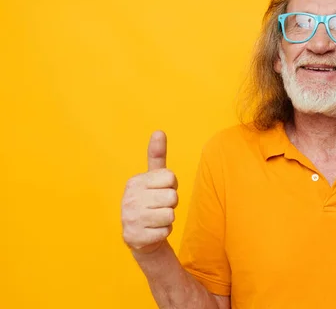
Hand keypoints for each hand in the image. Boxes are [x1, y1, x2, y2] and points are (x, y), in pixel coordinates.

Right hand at [121, 131, 178, 253]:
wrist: (140, 234)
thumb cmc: (151, 201)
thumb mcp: (154, 178)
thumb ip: (157, 156)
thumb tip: (159, 131)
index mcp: (135, 182)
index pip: (170, 178)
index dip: (171, 186)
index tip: (161, 191)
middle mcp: (129, 199)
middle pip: (173, 197)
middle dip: (171, 204)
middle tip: (159, 207)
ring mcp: (130, 219)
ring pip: (170, 215)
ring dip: (168, 219)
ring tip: (156, 218)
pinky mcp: (135, 237)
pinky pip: (166, 232)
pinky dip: (163, 232)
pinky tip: (152, 231)